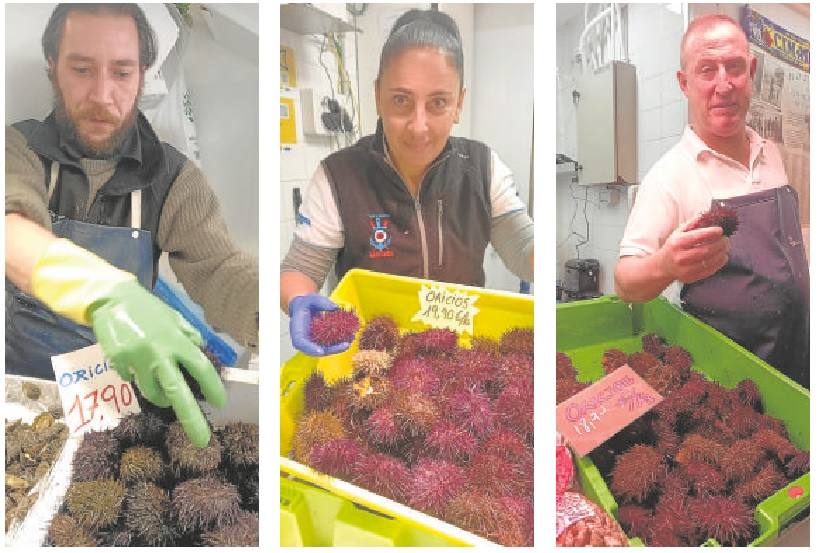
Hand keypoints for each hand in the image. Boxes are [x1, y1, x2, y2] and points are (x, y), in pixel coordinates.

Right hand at [90, 281, 225, 447]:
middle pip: (177, 391)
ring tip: (162, 392)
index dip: (213, 387)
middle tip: (202, 439)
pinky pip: (131, 378)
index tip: (220, 402)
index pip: (201, 368)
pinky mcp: (118, 362)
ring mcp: (136, 359)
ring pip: (152, 392)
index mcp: (176, 341)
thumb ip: (189, 335)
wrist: (112, 298)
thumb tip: (200, 351)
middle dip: (191, 417)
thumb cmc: (148, 310)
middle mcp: (158, 352)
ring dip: (160, 396)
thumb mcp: (174, 318)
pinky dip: (136, 374)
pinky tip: (134, 360)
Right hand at [289, 293, 350, 355]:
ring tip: (351, 339)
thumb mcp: (311, 299)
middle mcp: (304, 340)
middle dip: (332, 349)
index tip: (321, 351)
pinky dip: (339, 342)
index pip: (300, 343)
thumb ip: (321, 302)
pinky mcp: (321, 341)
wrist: (305, 307)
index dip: (310, 349)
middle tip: (345, 345)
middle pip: (316, 350)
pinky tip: (350, 337)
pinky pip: (330, 345)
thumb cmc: (306, 304)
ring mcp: (313, 342)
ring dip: (339, 347)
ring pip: (325, 349)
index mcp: (297, 330)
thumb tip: (335, 308)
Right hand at [657, 216, 729, 283]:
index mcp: (677, 243)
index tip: (720, 230)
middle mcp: (680, 257)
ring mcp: (685, 269)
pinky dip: (719, 263)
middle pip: (707, 249)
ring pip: (710, 261)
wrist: (662, 266)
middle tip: (726, 239)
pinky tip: (722, 257)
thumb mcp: (679, 232)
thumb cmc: (674, 246)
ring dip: (722, 253)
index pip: (697, 237)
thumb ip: (693, 223)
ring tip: (725, 247)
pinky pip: (709, 271)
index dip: (711, 233)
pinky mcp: (690, 278)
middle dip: (720, 243)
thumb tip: (709, 214)